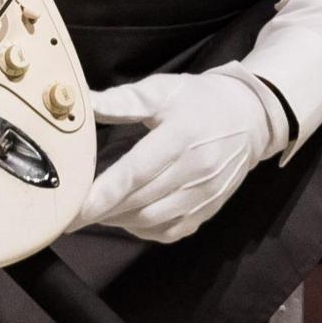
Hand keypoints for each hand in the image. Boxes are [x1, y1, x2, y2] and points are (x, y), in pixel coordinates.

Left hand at [74, 69, 286, 241]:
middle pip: (139, 202)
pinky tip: (128, 218)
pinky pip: (170, 231)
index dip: (103, 194)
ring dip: (118, 221)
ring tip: (96, 212)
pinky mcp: (208, 209)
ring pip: (151, 220)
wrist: (252, 118)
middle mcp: (195, 170)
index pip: (136, 172)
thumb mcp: (163, 91)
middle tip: (69, 213)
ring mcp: (204, 194)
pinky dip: (143, 230)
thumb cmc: (200, 100)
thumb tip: (81, 102)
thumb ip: (122, 101)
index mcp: (181, 137)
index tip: (73, 207)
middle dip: (100, 211)